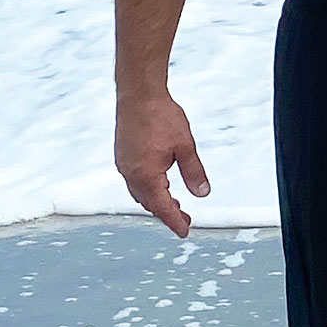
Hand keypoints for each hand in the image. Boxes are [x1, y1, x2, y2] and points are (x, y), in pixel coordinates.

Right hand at [116, 90, 209, 239]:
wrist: (138, 94)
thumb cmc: (160, 116)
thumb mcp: (185, 146)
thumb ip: (194, 172)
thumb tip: (202, 193)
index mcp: (145, 174)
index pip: (161, 207)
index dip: (174, 221)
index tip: (185, 232)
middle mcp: (130, 173)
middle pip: (149, 203)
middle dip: (167, 213)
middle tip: (186, 219)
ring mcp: (124, 164)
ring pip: (140, 193)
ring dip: (157, 200)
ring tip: (176, 204)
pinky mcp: (123, 156)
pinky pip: (134, 181)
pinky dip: (148, 188)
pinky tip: (160, 184)